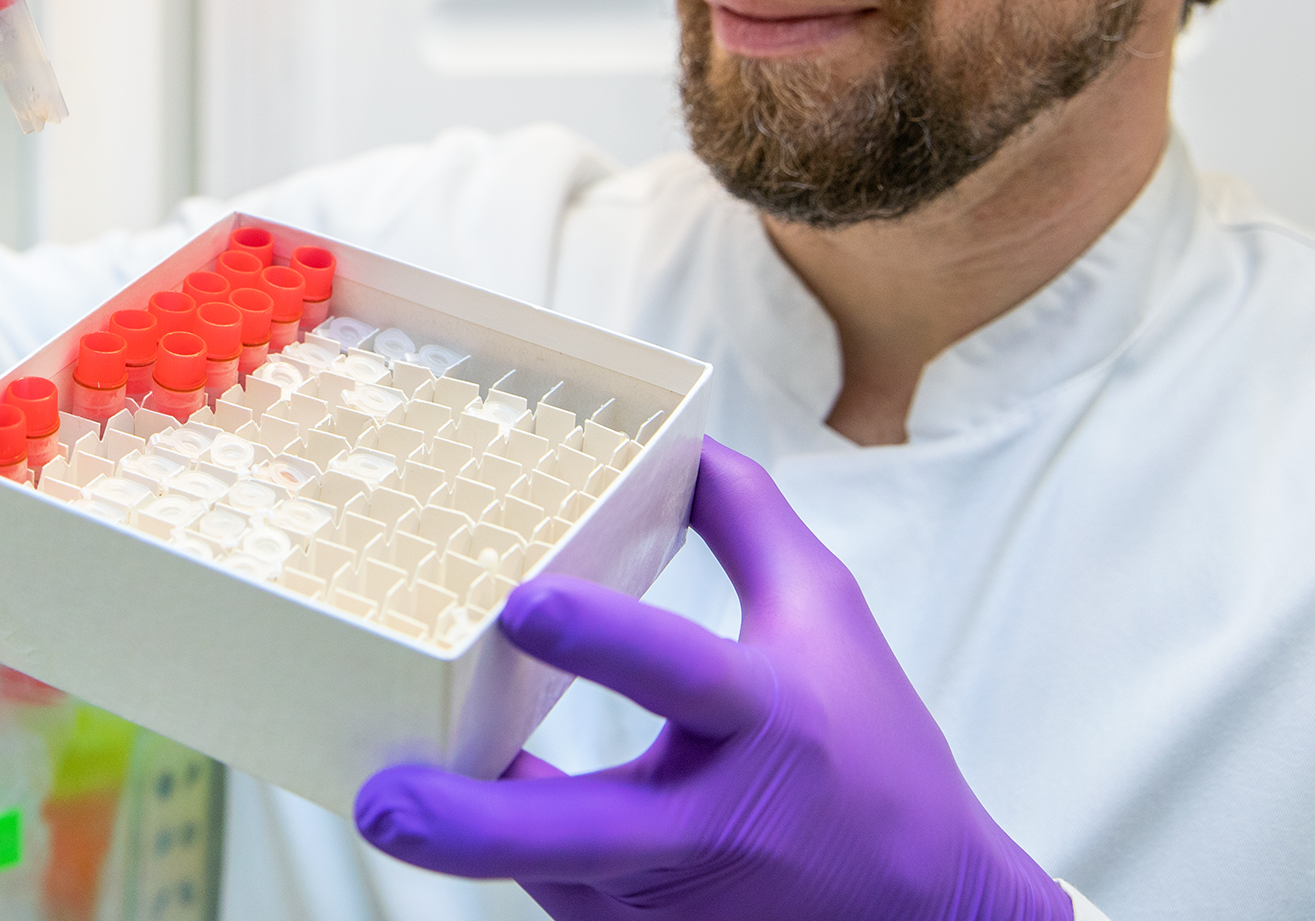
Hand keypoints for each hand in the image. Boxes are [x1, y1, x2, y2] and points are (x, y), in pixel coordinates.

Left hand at [354, 440, 1069, 920]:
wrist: (934, 915)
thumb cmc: (873, 745)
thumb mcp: (830, 614)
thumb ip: (751, 522)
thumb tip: (679, 441)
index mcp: (768, 720)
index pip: (682, 675)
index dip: (604, 642)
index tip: (520, 605)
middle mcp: (717, 823)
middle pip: (587, 837)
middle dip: (474, 829)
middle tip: (380, 801)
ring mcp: (679, 902)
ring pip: (551, 869)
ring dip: (469, 838)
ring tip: (389, 796)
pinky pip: (562, 892)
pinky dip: (513, 853)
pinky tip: (460, 813)